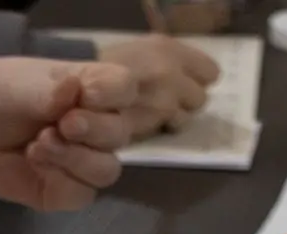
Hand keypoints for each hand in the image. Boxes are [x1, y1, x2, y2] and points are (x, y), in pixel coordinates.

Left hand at [0, 58, 140, 211]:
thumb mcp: (18, 84)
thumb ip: (52, 91)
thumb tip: (77, 90)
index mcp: (86, 88)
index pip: (124, 89)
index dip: (114, 94)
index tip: (87, 95)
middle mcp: (89, 125)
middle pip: (121, 134)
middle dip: (93, 130)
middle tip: (62, 124)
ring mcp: (76, 161)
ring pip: (107, 170)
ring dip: (77, 158)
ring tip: (38, 146)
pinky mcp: (59, 192)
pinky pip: (82, 196)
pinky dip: (63, 181)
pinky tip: (34, 164)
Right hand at [97, 35, 222, 138]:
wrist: (76, 86)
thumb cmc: (110, 64)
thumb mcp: (144, 49)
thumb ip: (171, 61)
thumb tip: (193, 77)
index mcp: (169, 50)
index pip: (210, 73)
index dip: (198, 79)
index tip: (187, 83)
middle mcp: (170, 75)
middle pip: (200, 98)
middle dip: (185, 101)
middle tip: (167, 100)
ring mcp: (161, 103)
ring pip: (184, 119)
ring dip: (172, 118)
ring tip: (151, 113)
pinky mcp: (149, 127)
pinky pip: (166, 130)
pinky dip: (157, 129)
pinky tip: (142, 122)